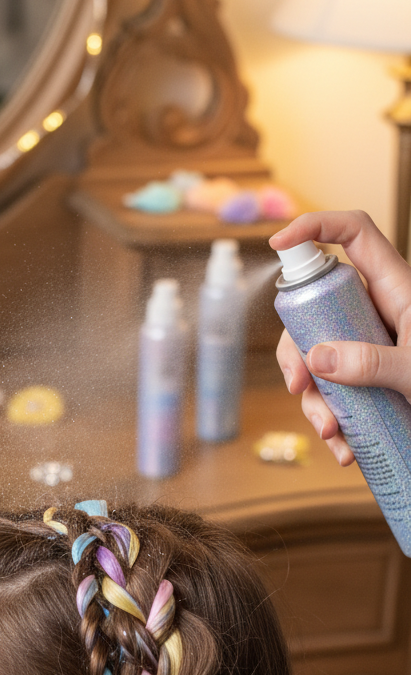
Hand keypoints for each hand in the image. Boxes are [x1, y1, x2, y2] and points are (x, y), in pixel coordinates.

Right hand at [271, 211, 410, 465]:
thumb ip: (372, 363)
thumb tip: (316, 358)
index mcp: (396, 289)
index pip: (354, 234)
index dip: (315, 227)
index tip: (279, 245)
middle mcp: (377, 310)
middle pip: (316, 306)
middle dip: (297, 351)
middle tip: (298, 386)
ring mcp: (370, 342)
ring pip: (319, 355)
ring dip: (315, 399)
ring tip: (332, 433)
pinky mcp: (370, 374)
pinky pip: (336, 389)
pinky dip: (333, 420)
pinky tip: (345, 448)